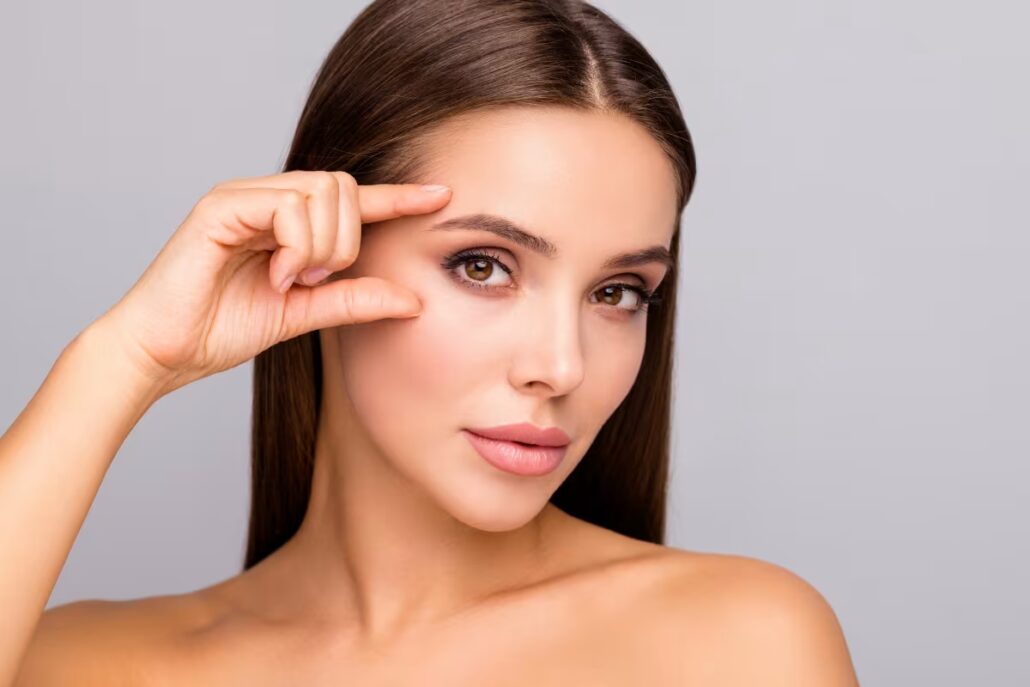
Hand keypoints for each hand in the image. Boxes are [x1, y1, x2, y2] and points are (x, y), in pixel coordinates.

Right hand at [92, 170, 451, 396]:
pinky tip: (275, 273)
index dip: (397, 197)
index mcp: (286, 221)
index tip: (442, 196)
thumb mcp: (304, 313)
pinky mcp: (220, 206)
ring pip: (320, 192)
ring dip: (320, 246)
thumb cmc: (221, 329)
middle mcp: (265, 199)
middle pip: (343, 187)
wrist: (165, 352)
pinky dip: (294, 246)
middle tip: (316, 279)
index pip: (352, 198)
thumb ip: (354, 299)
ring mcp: (242, 197)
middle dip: (345, 240)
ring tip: (289, 279)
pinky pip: (286, 206)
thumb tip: (415, 298)